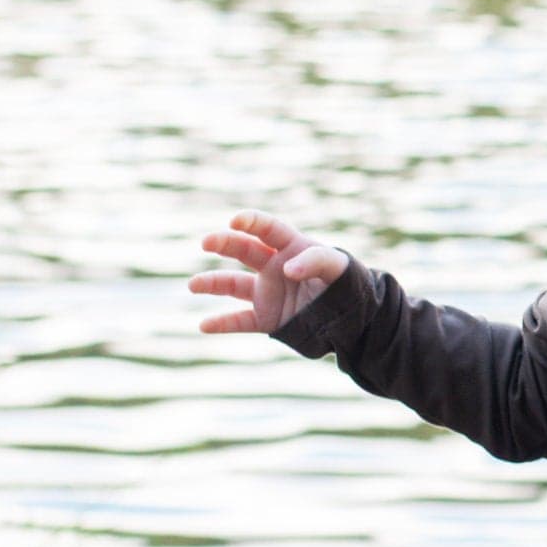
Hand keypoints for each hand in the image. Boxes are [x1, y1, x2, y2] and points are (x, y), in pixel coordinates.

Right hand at [192, 210, 351, 334]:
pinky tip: (203, 326)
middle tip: (206, 242)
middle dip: (224, 243)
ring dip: (213, 283)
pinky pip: (240, 321)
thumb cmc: (346, 285)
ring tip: (193, 285)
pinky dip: (222, 324)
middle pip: (244, 250)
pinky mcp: (268, 319)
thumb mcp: (338, 268)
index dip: (251, 222)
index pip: (268, 229)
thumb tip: (287, 269)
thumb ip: (316, 261)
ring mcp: (268, 293)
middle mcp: (275, 267)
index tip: (235, 221)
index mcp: (292, 247)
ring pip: (234, 285)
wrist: (354, 319)